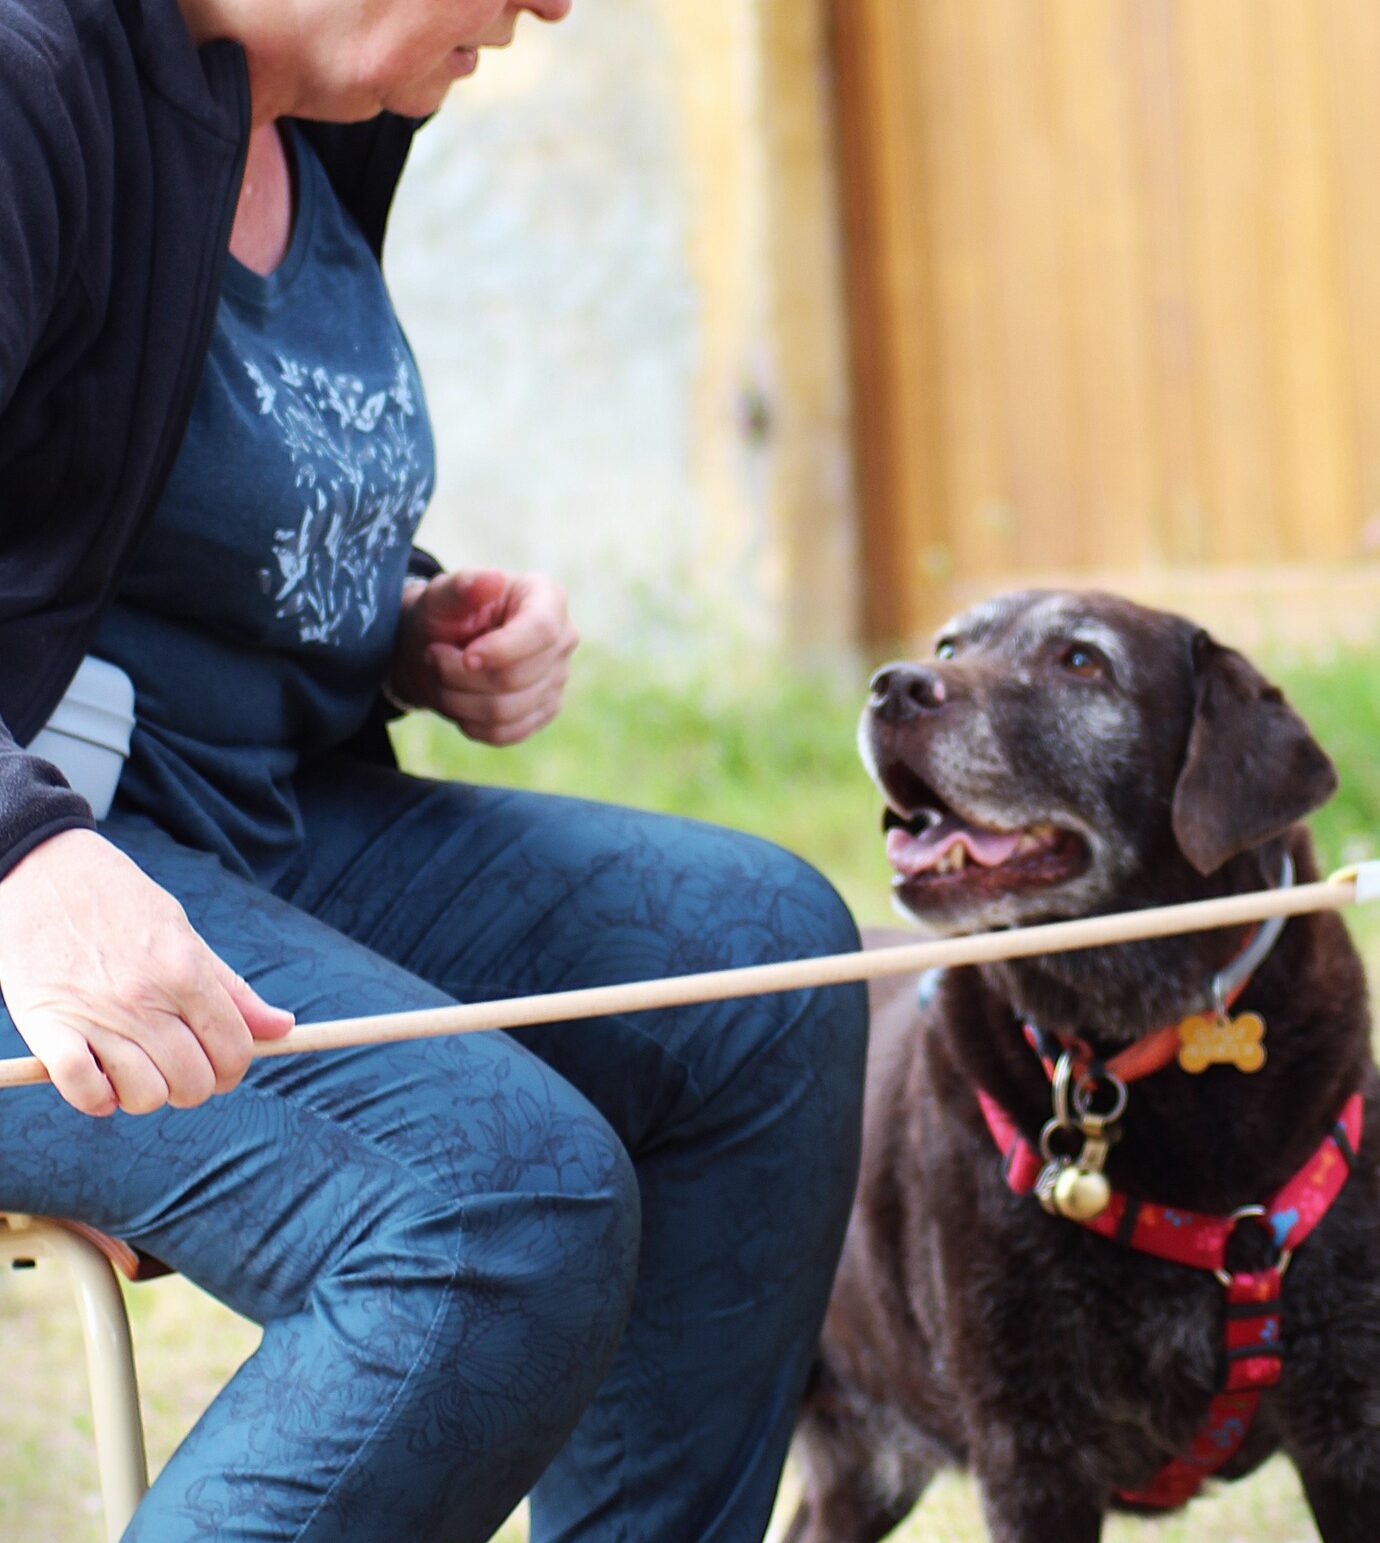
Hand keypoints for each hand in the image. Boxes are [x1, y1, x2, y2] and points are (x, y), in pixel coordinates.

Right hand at [0, 830, 293, 1116]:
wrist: (44, 869)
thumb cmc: (120, 901)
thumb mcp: (184, 933)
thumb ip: (230, 988)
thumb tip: (281, 1027)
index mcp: (186, 972)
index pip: (234, 1050)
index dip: (233, 1069)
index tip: (218, 1065)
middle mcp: (146, 999)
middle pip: (194, 1082)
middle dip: (193, 1084)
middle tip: (176, 1065)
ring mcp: (96, 1016)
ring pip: (145, 1096)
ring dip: (145, 1094)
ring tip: (136, 1069)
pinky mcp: (47, 1027)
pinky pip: (83, 1091)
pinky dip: (95, 1099)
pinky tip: (98, 1079)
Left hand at [387, 568, 578, 745]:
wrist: (440, 646)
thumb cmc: (445, 613)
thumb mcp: (442, 595)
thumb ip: (462, 587)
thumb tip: (492, 579)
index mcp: (547, 599)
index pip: (541, 631)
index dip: (502, 650)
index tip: (465, 656)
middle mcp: (563, 639)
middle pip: (517, 677)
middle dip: (461, 675)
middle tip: (432, 656)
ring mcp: (558, 679)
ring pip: (507, 711)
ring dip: (458, 700)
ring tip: (438, 677)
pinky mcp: (544, 711)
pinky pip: (506, 733)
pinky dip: (470, 721)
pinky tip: (457, 698)